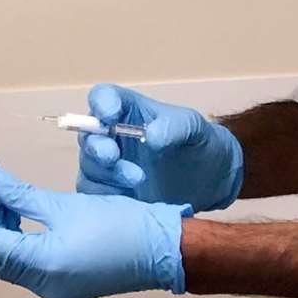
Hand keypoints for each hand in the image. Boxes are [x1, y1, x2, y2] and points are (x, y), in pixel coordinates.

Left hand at [0, 166, 189, 297]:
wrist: (162, 249)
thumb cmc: (121, 226)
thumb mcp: (64, 205)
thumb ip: (20, 196)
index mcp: (42, 266)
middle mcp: (42, 285)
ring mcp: (51, 288)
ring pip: (4, 261)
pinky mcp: (60, 284)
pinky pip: (23, 264)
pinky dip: (13, 240)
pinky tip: (15, 213)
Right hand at [77, 84, 243, 211]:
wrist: (210, 181)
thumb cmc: (197, 142)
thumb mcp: (194, 127)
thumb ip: (174, 126)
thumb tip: (151, 136)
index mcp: (125, 109)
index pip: (102, 97)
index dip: (100, 104)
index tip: (110, 116)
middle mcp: (109, 135)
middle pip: (88, 135)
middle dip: (96, 146)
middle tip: (113, 156)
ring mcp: (108, 166)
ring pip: (90, 167)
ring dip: (106, 174)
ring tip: (137, 180)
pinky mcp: (111, 193)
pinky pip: (96, 195)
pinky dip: (106, 198)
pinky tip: (129, 200)